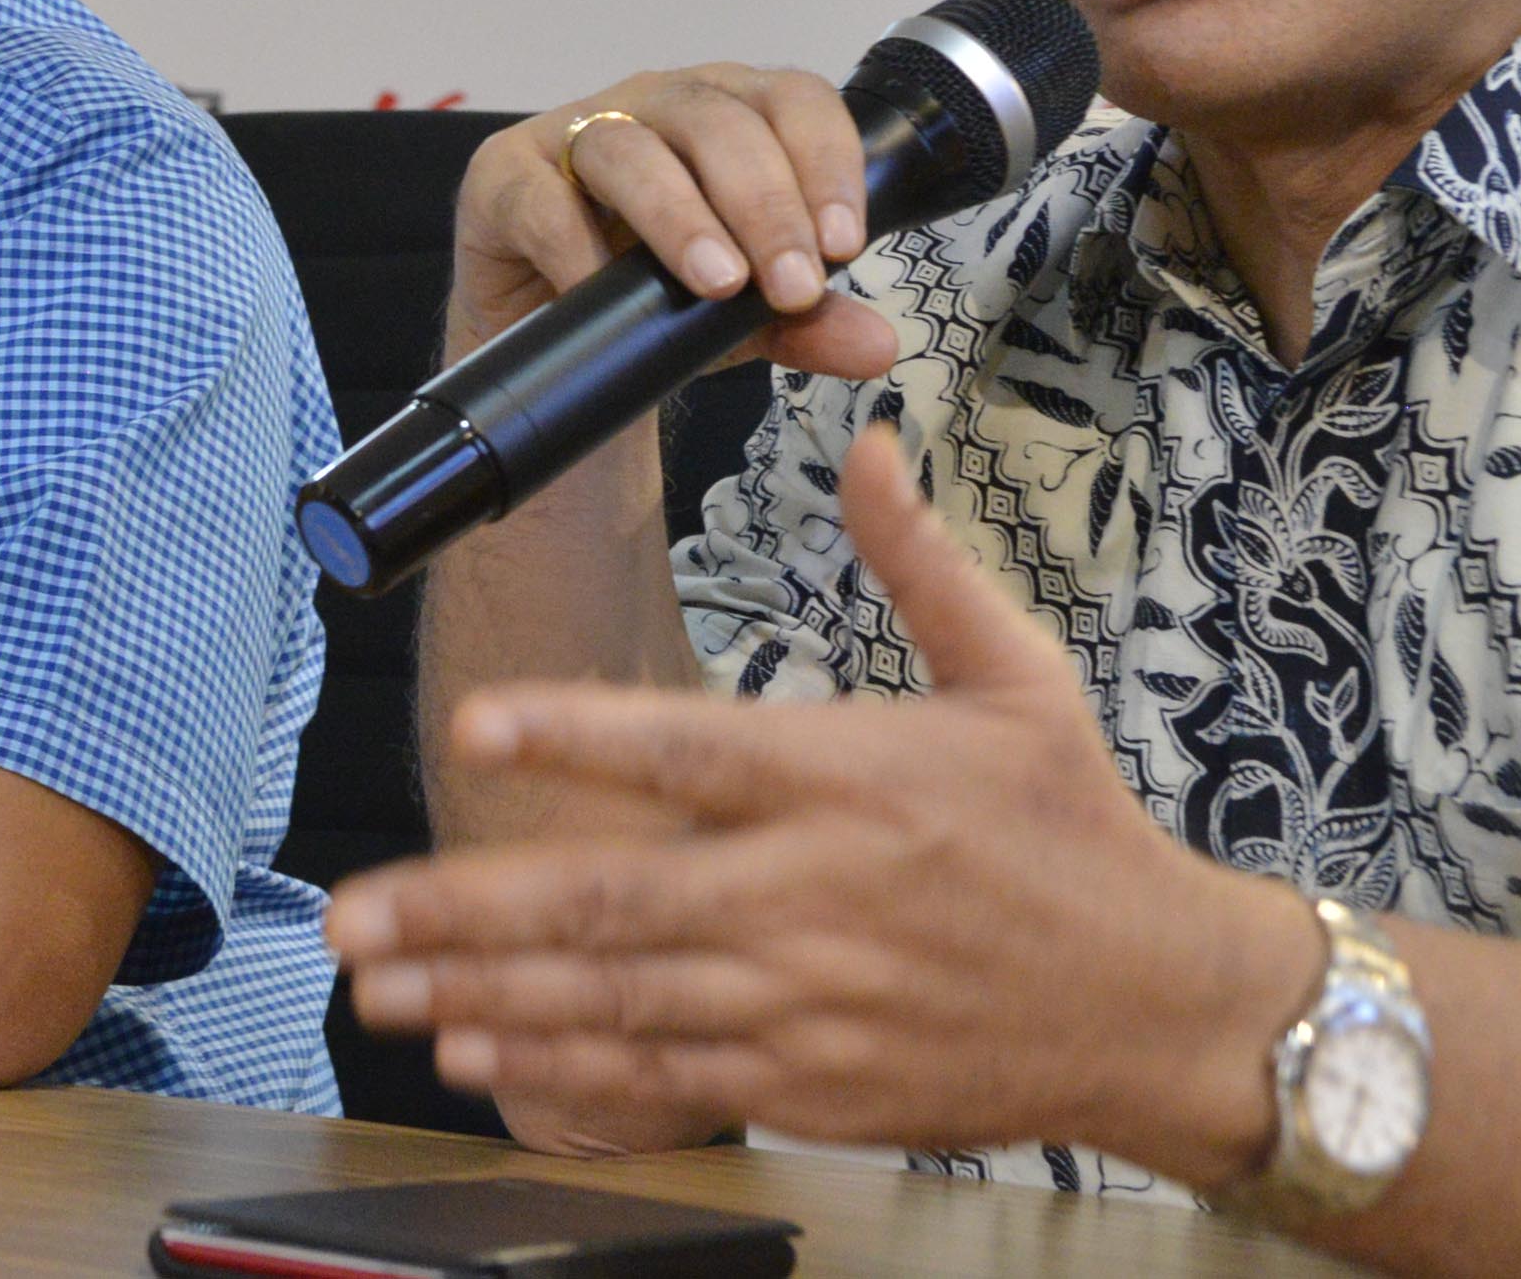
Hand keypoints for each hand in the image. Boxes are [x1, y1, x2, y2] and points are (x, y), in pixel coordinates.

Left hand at [329, 428, 1310, 1177]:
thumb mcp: (1017, 677)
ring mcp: (809, 1001)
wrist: (1166, 1007)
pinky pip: (668, 1077)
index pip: (690, 752)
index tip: (478, 725)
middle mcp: (816, 896)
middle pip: (615, 902)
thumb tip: (872, 439)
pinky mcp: (814, 1081)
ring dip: (488, 995)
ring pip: (620, 1001)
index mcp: (853, 780)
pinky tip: (484, 1058)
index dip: (578, 737)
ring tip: (381, 987)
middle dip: (469, 909)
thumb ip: (921, 562)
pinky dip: (570, 1076)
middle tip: (353, 911)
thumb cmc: (1079, 832)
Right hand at [456, 66, 902, 383]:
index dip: (825, 162)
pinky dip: (573, 244)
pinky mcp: (504, 175)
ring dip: (681, 215)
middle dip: (765, 206)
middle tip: (792, 286)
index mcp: (731, 113)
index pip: (794, 101)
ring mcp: (574, 132)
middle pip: (718, 123)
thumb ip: (808, 323)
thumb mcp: (745, 316)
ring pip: (630, 146)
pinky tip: (602, 290)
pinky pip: (538, 196)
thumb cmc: (652, 290)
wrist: (553, 333)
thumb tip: (878, 346)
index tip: (845, 244)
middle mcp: (656, 105)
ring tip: (716, 283)